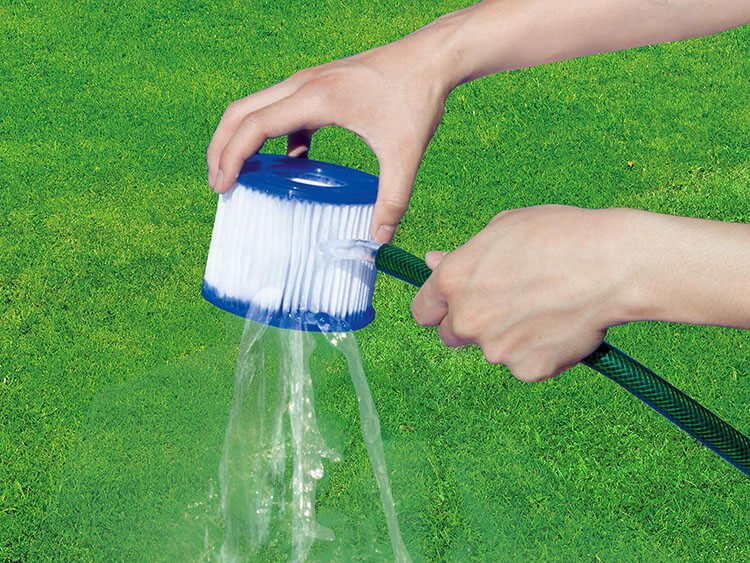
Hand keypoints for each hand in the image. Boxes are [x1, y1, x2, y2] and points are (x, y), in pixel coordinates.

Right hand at [206, 30, 456, 242]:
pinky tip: (293, 163)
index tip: (222, 186)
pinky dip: (276, 136)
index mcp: (316, 98)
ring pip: (258, 107)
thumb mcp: (405, 154)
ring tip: (242, 175)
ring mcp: (310, 81)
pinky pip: (284, 110)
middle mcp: (304, 84)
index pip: (255, 125)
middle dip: (222, 147)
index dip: (231, 156)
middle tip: (219, 184)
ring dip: (243, 138)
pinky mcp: (321, 85)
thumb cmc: (417, 96)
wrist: (431, 57)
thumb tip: (379, 240)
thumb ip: (392, 200)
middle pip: (242, 111)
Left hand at [411, 205, 634, 380]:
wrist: (612, 265)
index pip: (422, 311)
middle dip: (470, 324)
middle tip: (507, 304)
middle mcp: (466, 320)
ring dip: (509, 336)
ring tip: (546, 306)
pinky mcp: (527, 370)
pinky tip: (561, 325)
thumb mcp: (502, 229)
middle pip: (451, 335)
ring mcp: (496, 349)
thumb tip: (432, 262)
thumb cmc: (559, 235)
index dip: (437, 308)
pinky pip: (525, 364)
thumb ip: (463, 256)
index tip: (451, 306)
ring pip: (493, 349)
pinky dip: (539, 351)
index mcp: (452, 282)